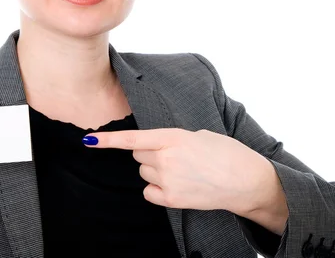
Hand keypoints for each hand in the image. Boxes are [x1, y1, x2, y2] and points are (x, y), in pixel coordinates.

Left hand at [83, 128, 273, 214]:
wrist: (245, 181)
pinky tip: (176, 185)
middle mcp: (166, 158)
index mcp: (173, 137)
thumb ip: (173, 138)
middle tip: (173, 155)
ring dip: (155, 170)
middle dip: (149, 153)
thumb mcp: (199, 135)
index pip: (132, 139)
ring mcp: (168, 180)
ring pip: (144, 173)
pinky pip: (149, 191)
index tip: (89, 140)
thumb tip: (158, 146)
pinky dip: (157, 188)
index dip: (108, 140)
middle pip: (137, 156)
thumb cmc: (226, 153)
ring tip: (181, 170)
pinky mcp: (171, 199)